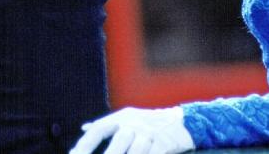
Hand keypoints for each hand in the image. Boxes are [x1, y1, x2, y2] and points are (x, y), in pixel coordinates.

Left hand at [70, 107, 194, 153]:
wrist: (183, 121)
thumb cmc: (150, 123)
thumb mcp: (128, 118)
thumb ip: (107, 124)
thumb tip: (84, 128)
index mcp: (123, 117)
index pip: (99, 129)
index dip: (85, 144)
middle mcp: (134, 123)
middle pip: (117, 142)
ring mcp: (150, 133)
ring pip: (135, 152)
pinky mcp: (163, 143)